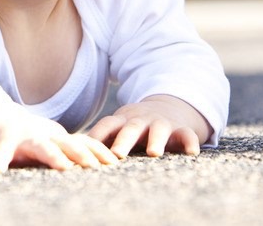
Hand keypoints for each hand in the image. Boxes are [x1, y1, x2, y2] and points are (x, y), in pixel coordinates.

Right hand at [0, 114, 119, 173]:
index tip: (114, 163)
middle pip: (66, 143)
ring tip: (63, 166)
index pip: (83, 142)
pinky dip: (0, 160)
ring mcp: (22, 137)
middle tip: (95, 166)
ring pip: (40, 145)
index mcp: (58, 137)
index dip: (98, 151)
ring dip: (52, 155)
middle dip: (82, 153)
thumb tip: (99, 168)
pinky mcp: (1, 140)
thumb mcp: (51, 143)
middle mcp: (43, 135)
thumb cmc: (26, 138)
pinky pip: (0, 152)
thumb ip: (70, 154)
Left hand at [86, 95, 210, 158]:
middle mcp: (141, 120)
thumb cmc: (135, 125)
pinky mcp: (181, 129)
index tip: (87, 148)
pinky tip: (192, 153)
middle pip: (131, 128)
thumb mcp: (119, 127)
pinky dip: (190, 142)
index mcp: (123, 120)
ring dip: (156, 140)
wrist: (167, 108)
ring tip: (154, 153)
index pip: (107, 124)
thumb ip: (101, 139)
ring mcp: (162, 123)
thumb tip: (71, 154)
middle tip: (117, 154)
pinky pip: (187, 134)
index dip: (97, 135)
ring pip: (159, 129)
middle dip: (124, 140)